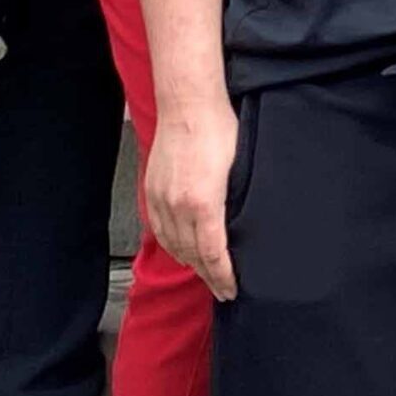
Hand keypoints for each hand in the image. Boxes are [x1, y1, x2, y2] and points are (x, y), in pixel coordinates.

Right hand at [145, 99, 239, 300]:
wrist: (188, 105)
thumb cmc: (219, 128)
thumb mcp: (240, 166)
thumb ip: (237, 199)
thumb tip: (243, 223)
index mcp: (204, 203)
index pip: (214, 253)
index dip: (223, 276)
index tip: (232, 289)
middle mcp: (178, 207)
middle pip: (193, 255)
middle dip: (209, 276)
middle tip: (222, 290)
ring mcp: (162, 201)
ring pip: (174, 245)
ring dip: (190, 264)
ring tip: (205, 275)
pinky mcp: (152, 192)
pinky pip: (159, 230)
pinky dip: (172, 246)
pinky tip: (181, 250)